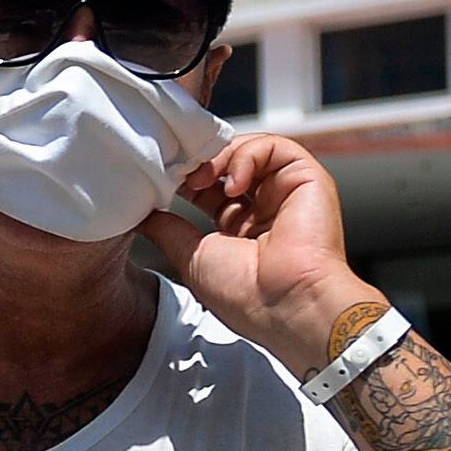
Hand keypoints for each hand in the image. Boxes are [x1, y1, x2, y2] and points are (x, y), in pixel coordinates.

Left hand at [145, 134, 368, 369]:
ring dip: (219, 157)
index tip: (161, 181)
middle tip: (177, 172)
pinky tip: (233, 184)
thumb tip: (142, 216)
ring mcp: (286, 192)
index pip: (210, 188)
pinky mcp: (308, 179)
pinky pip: (275, 147)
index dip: (186, 179)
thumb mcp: (191, 257)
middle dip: (199, 163)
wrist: (286, 303)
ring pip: (250, 150)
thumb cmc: (244, 293)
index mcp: (240, 229)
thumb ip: (168, 230)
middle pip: (229, 165)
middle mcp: (264, 208)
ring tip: (201, 179)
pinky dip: (247, 155)